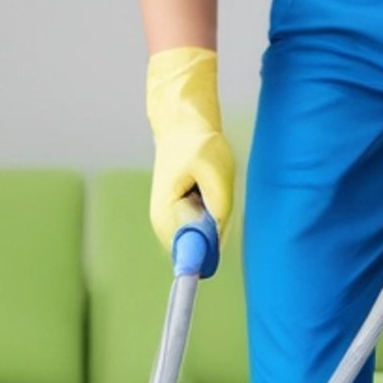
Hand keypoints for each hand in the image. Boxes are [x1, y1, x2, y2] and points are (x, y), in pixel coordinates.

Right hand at [146, 46, 234, 250]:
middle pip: (202, 249)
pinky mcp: (179, 221)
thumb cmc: (199, 145)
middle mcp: (163, 228)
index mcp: (166, 217)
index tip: (217, 232)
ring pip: (206, 240)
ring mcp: (169, 226)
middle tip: (214, 195)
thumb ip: (219, 208)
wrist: (182, 128)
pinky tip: (206, 194)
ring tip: (208, 190)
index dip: (209, 251)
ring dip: (216, 221)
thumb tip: (218, 241)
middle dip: (217, 230)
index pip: (191, 254)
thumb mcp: (216, 172)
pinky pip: (205, 230)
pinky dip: (213, 216)